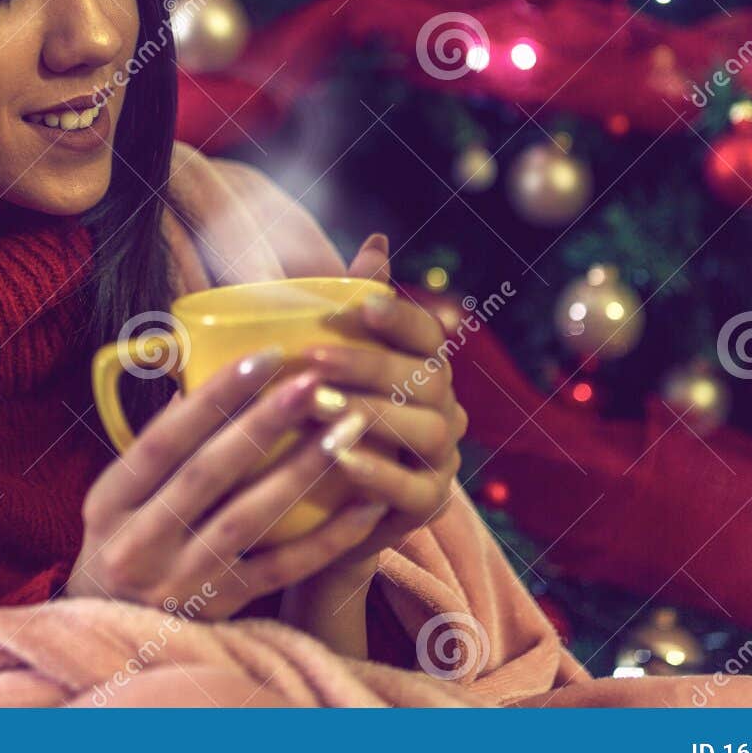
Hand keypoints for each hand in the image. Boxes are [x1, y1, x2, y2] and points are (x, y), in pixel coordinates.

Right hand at [67, 348, 389, 619]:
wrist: (114, 639)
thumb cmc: (124, 545)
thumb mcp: (118, 499)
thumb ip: (156, 448)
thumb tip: (197, 380)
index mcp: (110, 504)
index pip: (164, 441)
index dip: (214, 397)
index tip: (264, 356)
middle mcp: (139, 544)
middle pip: (209, 474)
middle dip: (265, 423)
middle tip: (313, 382)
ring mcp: (182, 581)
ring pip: (249, 519)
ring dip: (303, 470)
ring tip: (348, 428)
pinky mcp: (223, 611)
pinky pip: (283, 570)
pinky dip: (327, 539)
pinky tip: (366, 506)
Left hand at [306, 232, 467, 571]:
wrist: (307, 511)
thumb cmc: (311, 420)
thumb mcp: (320, 362)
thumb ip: (347, 306)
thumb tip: (377, 241)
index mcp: (423, 368)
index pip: (427, 335)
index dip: (400, 317)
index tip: (362, 305)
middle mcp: (444, 409)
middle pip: (425, 379)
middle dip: (369, 365)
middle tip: (313, 359)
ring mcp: (442, 459)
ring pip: (426, 430)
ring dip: (374, 416)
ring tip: (321, 408)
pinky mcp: (428, 506)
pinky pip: (415, 489)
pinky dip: (379, 472)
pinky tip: (338, 458)